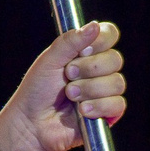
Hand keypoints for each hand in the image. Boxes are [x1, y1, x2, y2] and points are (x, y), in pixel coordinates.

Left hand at [0, 22, 124, 150]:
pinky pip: (118, 104)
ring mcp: (104, 92)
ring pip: (117, 83)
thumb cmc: (36, 92)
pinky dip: (99, 107)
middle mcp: (98, 70)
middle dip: (90, 68)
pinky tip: (82, 111)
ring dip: (90, 89)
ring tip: (70, 96)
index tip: (83, 51)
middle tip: (69, 76)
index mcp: (86, 52)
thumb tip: (95, 26)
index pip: (109, 35)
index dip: (102, 41)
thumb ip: (70, 41)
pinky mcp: (108, 114)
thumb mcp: (49, 60)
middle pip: (116, 59)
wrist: (32, 125)